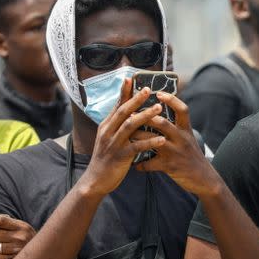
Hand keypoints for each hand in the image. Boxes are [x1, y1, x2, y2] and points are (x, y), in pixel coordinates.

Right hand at [81, 79, 165, 196]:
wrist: (96, 180)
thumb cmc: (107, 158)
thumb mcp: (109, 139)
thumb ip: (118, 126)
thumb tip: (128, 113)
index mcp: (106, 126)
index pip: (116, 105)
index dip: (124, 92)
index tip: (131, 78)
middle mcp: (108, 131)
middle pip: (123, 111)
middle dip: (136, 99)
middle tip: (149, 89)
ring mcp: (113, 143)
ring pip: (130, 125)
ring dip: (145, 116)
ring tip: (159, 108)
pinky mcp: (120, 156)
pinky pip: (137, 147)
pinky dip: (150, 142)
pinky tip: (162, 139)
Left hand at [136, 92, 221, 197]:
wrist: (204, 179)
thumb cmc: (192, 157)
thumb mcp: (188, 139)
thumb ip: (177, 127)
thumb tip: (161, 114)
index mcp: (186, 130)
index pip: (182, 110)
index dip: (171, 100)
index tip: (158, 93)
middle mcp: (181, 139)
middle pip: (162, 123)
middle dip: (144, 117)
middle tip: (130, 113)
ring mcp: (175, 152)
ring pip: (153, 141)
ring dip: (137, 138)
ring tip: (126, 135)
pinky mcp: (170, 166)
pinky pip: (150, 164)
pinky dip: (140, 165)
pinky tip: (134, 165)